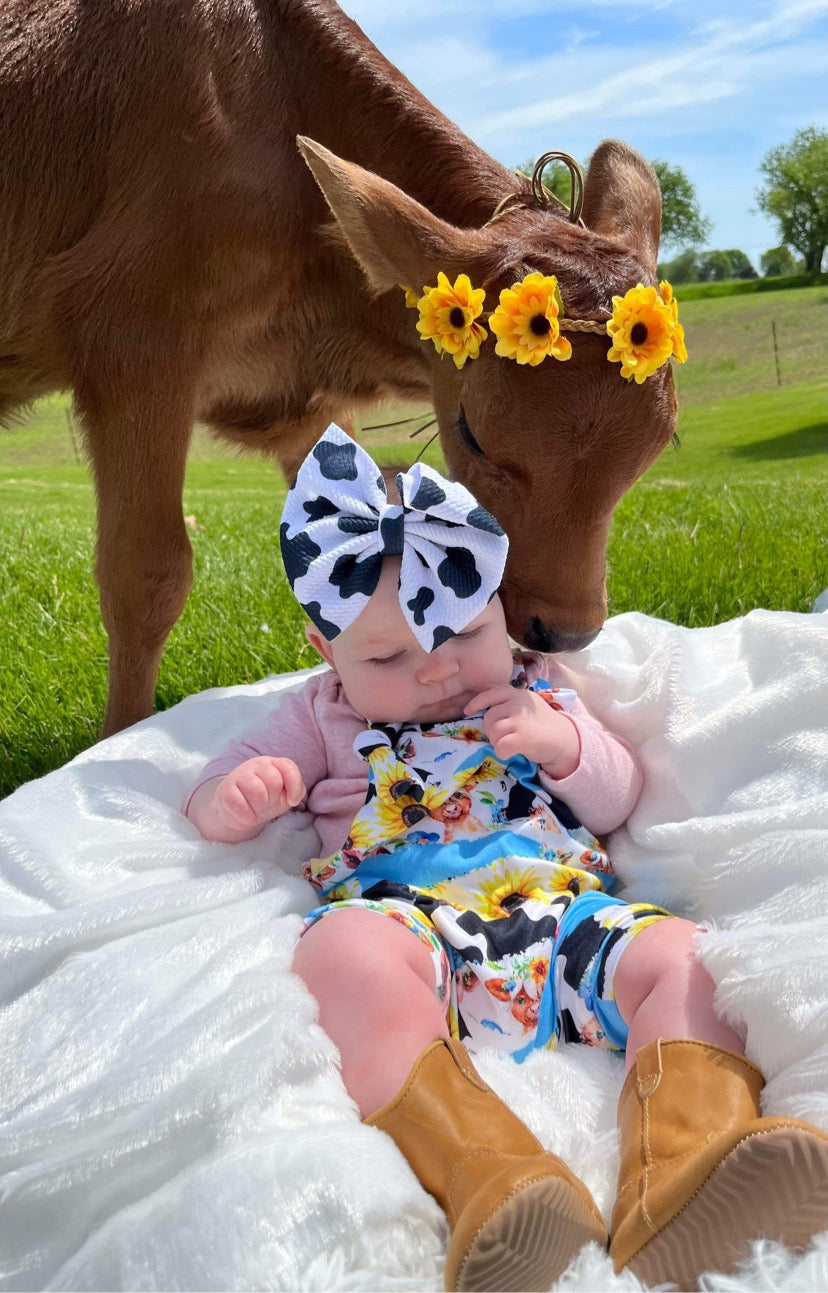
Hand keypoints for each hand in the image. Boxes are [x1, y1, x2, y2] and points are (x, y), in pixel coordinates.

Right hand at [212, 756, 306, 833]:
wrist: (238, 812)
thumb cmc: (265, 800)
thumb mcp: (285, 796)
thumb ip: (296, 791)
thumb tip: (293, 797)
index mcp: (273, 763)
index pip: (289, 768)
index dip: (294, 787)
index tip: (292, 801)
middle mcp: (256, 764)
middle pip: (274, 781)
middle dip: (273, 799)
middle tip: (266, 803)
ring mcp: (238, 775)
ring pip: (257, 791)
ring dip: (259, 807)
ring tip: (255, 808)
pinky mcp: (225, 791)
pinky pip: (240, 804)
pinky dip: (246, 816)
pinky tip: (245, 814)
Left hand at [465, 686, 579, 778]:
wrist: (564, 739)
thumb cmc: (542, 722)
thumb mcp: (525, 702)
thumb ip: (504, 694)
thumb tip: (484, 686)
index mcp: (517, 694)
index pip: (491, 694)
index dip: (476, 702)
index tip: (467, 711)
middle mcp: (517, 704)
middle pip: (489, 718)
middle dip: (492, 730)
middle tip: (505, 736)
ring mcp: (520, 720)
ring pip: (492, 732)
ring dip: (497, 742)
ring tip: (511, 743)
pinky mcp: (523, 738)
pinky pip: (500, 746)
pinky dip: (503, 752)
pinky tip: (512, 752)